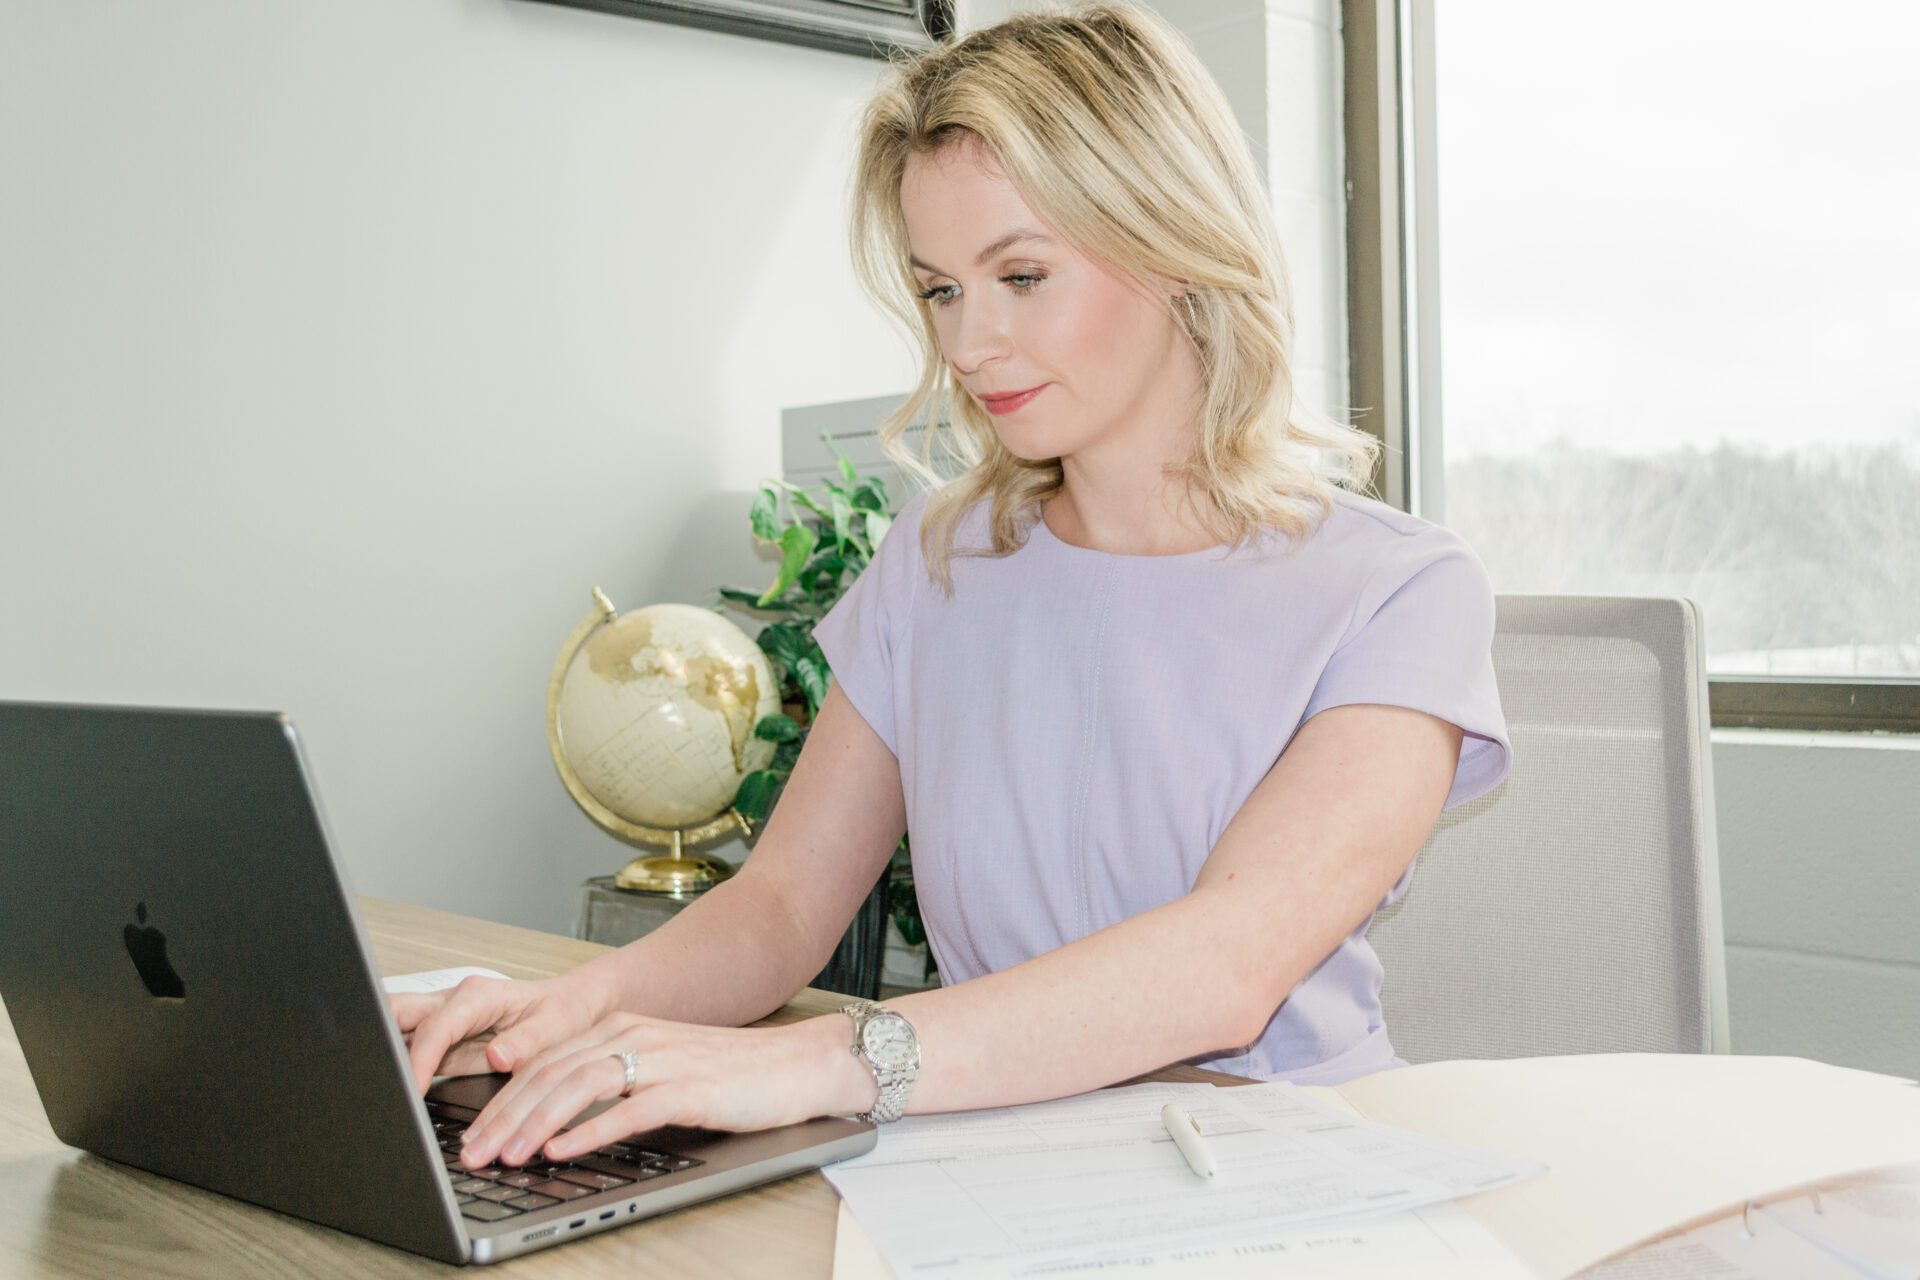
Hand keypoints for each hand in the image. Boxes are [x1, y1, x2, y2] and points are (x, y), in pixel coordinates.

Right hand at [389, 973, 610, 1095]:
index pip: (436, 1027)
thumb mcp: (555, 1026)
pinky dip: (396, 1069)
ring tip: (377, 1091)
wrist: (570, 1006)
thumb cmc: (564, 1012)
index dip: (419, 1058)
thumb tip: (499, 1055)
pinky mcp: (441, 1041)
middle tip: (373, 1080)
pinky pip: (408, 1051)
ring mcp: (442, 1020)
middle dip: (376, 1038)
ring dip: (383, 1054)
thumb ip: (526, 1041)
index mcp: (478, 996)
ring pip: (394, 1028)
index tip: (412, 1089)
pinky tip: (394, 1093)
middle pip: (396, 1011)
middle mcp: (453, 1003)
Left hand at [453, 1010, 872, 1170]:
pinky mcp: (689, 1087)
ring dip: (533, 1123)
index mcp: (620, 1027)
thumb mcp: (660, 1071)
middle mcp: (633, 1034)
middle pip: (549, 1072)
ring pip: (577, 1085)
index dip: (500, 1100)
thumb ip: (610, 1086)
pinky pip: (628, 1109)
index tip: (470, 1136)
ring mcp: (661, 1058)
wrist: (801, 1066)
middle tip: (471, 1154)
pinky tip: (561, 1151)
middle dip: (503, 1116)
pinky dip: (587, 1131)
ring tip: (505, 1156)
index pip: (543, 1061)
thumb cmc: (732, 1075)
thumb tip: (552, 1124)